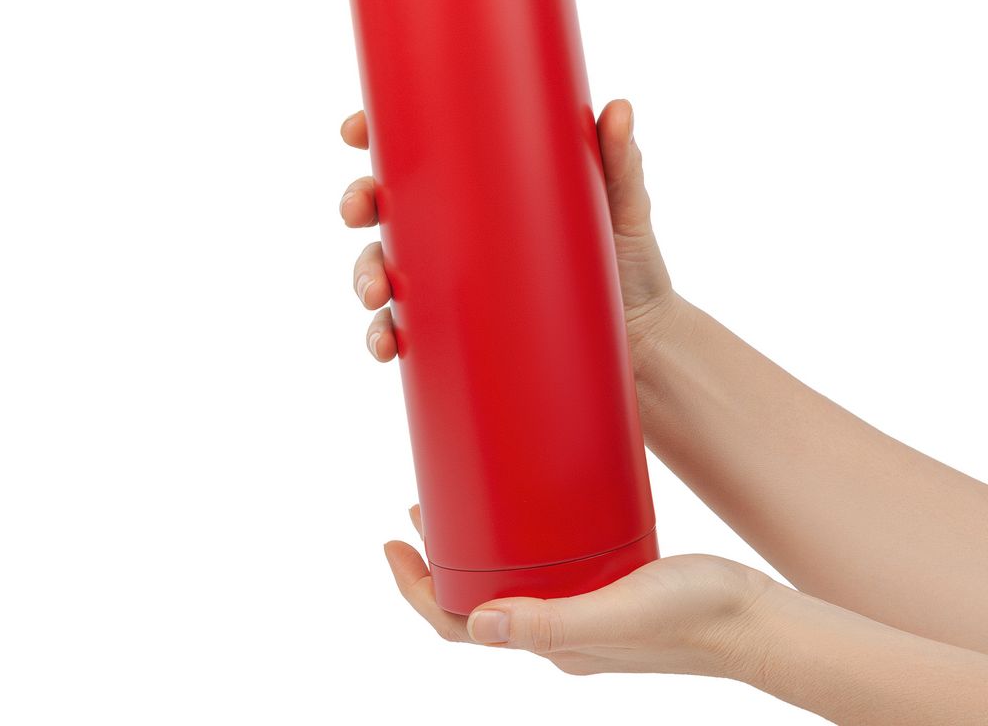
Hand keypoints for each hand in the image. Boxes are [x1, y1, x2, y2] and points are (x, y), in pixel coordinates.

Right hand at [338, 99, 682, 372]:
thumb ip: (619, 161)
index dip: (376, 134)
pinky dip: (383, 336)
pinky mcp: (459, 327)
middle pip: (385, 205)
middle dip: (357, 203)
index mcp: (485, 185)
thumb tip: (619, 108)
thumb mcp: (624, 208)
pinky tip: (387, 345)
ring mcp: (453, 278)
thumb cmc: (630, 262)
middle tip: (359, 211)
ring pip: (382, 267)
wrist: (644, 341)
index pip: (420, 149)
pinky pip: (404, 328)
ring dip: (363, 277)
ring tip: (376, 295)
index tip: (355, 131)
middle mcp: (458, 229)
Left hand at [382, 504, 770, 677]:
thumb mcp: (617, 613)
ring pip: (507, 583)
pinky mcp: (607, 586)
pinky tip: (526, 508)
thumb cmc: (692, 618)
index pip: (459, 626)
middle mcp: (558, 630)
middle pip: (474, 603)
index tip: (391, 541)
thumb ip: (551, 621)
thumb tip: (473, 625)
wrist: (755, 616)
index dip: (416, 589)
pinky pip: (545, 568)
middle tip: (419, 509)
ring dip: (474, 550)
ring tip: (458, 503)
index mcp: (549, 642)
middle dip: (438, 561)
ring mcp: (581, 609)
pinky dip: (518, 543)